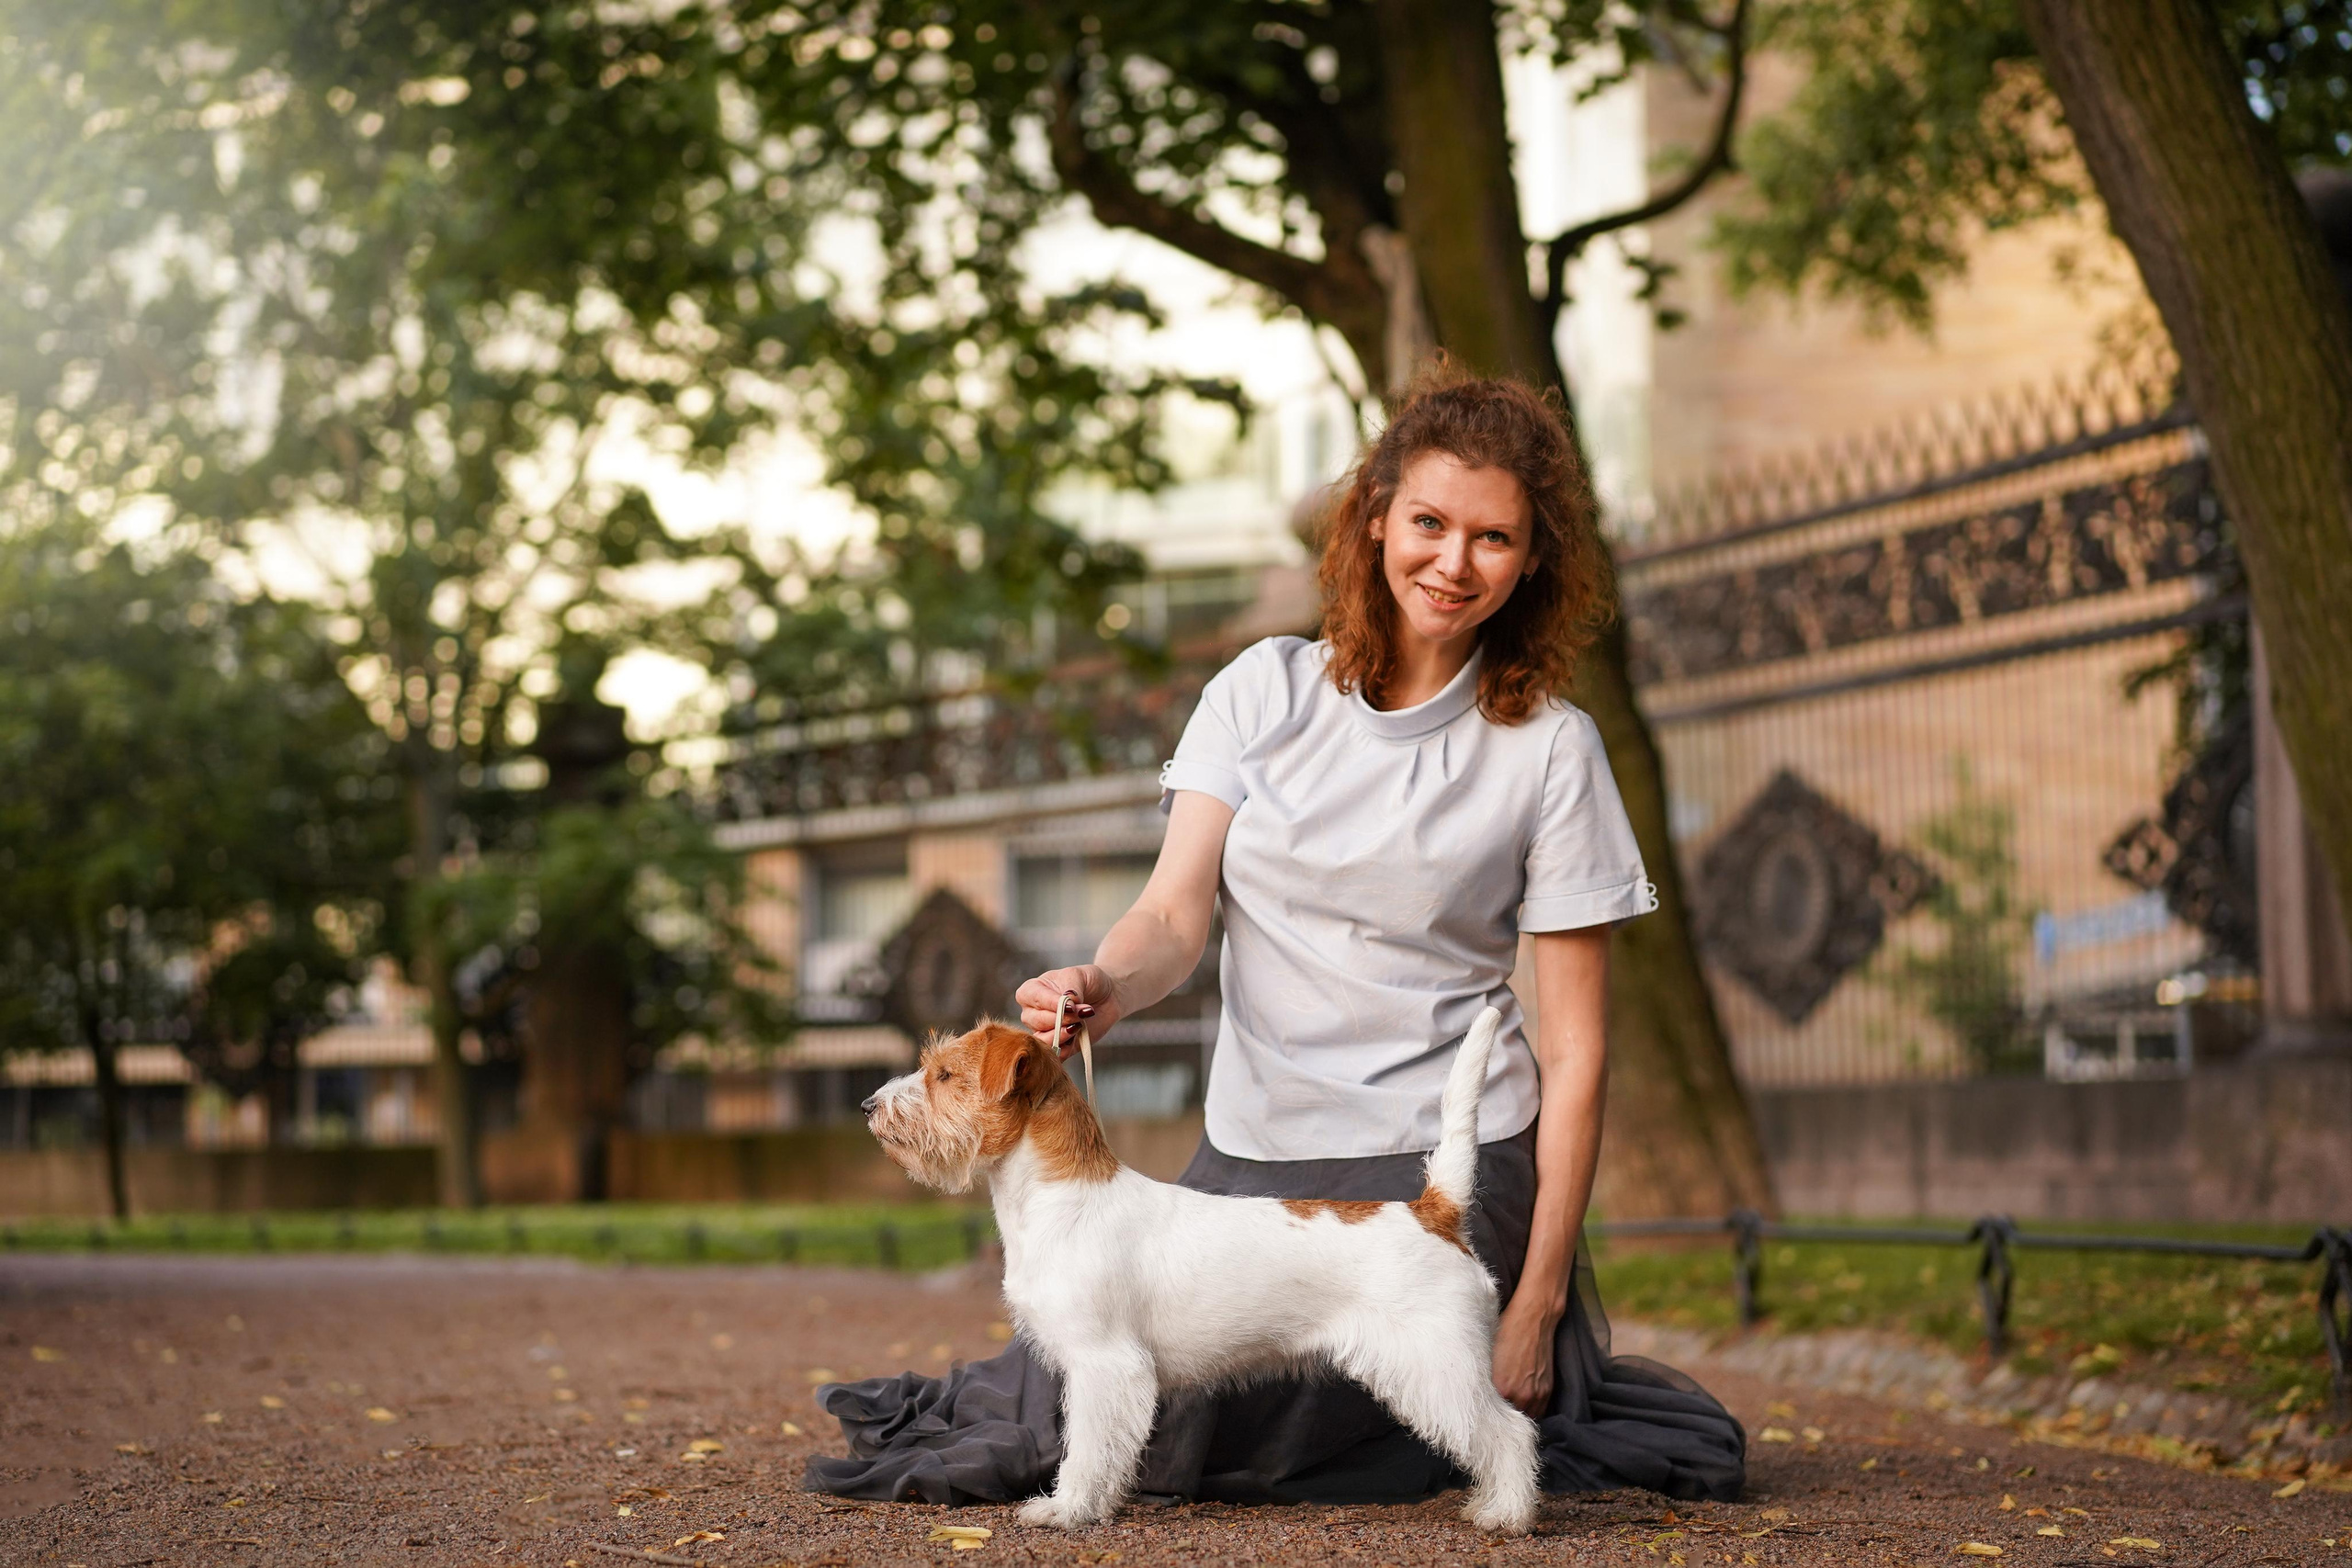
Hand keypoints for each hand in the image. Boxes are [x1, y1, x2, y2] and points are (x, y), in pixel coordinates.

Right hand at [1015, 966, 1118, 1058]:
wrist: (1107, 996)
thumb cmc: (1088, 981)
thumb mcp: (1079, 975)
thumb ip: (1071, 990)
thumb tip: (1067, 1005)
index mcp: (1032, 990)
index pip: (1031, 998)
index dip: (1051, 1003)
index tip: (1071, 1004)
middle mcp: (1032, 1013)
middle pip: (1038, 1021)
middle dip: (1063, 1018)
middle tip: (1083, 1012)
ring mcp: (1043, 1031)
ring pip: (1043, 1040)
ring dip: (1064, 1034)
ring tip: (1080, 1025)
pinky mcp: (1058, 1046)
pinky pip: (1055, 1054)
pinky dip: (1067, 1048)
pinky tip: (1078, 1036)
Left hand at [1491, 1289, 1560, 1415]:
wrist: (1534, 1317)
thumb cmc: (1508, 1331)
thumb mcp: (1489, 1356)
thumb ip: (1487, 1380)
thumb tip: (1481, 1393)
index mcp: (1502, 1387)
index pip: (1493, 1413)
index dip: (1488, 1413)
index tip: (1483, 1412)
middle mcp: (1521, 1395)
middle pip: (1510, 1418)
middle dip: (1503, 1415)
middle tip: (1496, 1412)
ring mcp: (1537, 1393)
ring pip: (1526, 1417)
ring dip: (1518, 1414)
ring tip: (1510, 1408)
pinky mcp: (1548, 1389)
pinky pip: (1539, 1410)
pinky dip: (1531, 1409)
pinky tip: (1522, 1402)